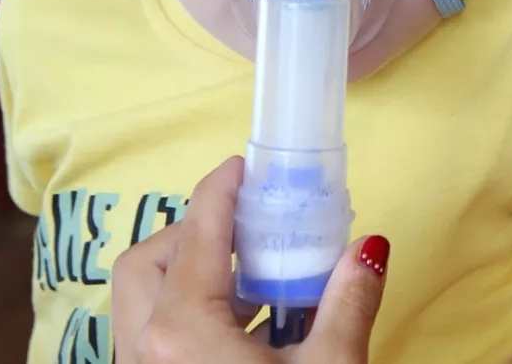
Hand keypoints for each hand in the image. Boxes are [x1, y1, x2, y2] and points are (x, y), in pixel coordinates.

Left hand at [112, 157, 389, 363]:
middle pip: (148, 262)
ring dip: (187, 276)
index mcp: (184, 334)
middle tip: (247, 227)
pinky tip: (244, 334)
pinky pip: (151, 339)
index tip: (242, 166)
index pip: (197, 235)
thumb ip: (349, 301)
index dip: (219, 191)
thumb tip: (370, 246)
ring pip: (141, 303)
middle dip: (193, 232)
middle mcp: (143, 353)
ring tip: (253, 283)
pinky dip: (186, 316)